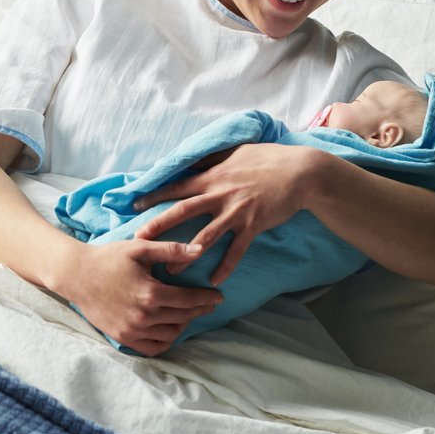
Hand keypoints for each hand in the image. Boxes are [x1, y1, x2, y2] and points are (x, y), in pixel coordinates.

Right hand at [51, 236, 223, 355]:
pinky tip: (170, 330)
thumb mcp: (140, 248)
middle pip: (183, 318)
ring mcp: (133, 330)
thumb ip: (171, 250)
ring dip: (183, 325)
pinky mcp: (123, 338)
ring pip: (170, 335)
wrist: (76, 275)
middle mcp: (144, 316)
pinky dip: (165, 341)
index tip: (218, 297)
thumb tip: (200, 250)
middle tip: (208, 304)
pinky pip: (152, 348)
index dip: (206, 299)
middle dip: (199, 311)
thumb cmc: (108, 258)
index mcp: (151, 293)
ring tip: (188, 314)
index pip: (189, 300)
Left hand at [133, 143, 321, 285]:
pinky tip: (214, 280)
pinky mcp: (253, 225)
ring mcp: (236, 211)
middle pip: (182, 211)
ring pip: (205, 237)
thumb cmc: (268, 159)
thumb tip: (190, 162)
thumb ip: (212, 160)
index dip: (155, 195)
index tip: (134, 205)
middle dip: (158, 226)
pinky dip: (225, 266)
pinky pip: (235, 250)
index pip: (177, 186)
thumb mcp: (235, 153)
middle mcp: (220, 194)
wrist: (300, 172)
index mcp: (213, 176)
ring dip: (185, 254)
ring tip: (170, 272)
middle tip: (138, 240)